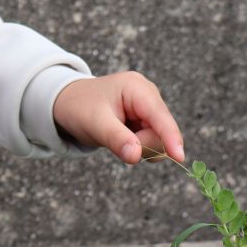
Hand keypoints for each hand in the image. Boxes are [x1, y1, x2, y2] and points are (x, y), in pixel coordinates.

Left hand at [53, 71, 184, 164]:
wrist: (67, 103)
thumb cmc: (79, 108)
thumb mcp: (94, 124)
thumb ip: (116, 139)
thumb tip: (136, 156)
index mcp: (136, 88)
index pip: (160, 116)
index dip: (170, 137)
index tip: (179, 157)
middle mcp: (148, 95)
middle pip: (161, 131)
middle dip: (141, 144)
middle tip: (113, 140)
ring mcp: (148, 107)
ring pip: (157, 139)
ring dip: (139, 146)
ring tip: (114, 136)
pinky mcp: (146, 119)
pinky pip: (151, 140)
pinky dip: (137, 145)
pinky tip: (122, 137)